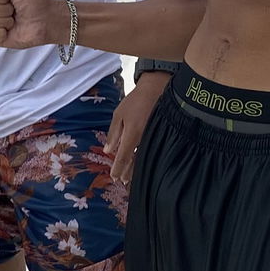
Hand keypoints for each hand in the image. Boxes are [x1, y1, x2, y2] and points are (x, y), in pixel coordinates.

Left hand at [104, 72, 168, 186]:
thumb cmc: (136, 101)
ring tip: (130, 178)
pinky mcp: (161, 136)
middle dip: (127, 172)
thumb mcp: (119, 114)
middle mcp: (143, 139)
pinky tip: (143, 164)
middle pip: (135, 161)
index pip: (123, 157)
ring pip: (143, 158)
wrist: (158, 89)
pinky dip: (145, 159)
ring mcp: (153, 138)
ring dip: (136, 169)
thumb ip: (114, 133)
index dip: (118, 169)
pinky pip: (151, 151)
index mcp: (132, 134)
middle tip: (122, 182)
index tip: (114, 177)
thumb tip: (108, 151)